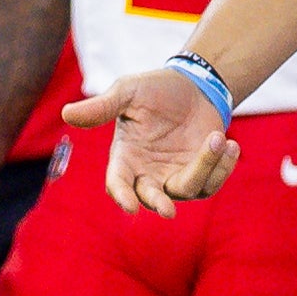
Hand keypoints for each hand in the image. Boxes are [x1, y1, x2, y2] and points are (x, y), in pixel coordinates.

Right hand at [63, 70, 239, 217]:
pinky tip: (230, 145)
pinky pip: (211, 182)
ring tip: (218, 138)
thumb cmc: (154, 89)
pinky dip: (222, 167)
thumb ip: (102, 106)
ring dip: (205, 167)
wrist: (193, 85)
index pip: (119, 184)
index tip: (129, 207)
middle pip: (152, 198)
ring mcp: (175, 176)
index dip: (122, 196)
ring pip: (188, 189)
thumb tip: (66, 113)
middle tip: (168, 210)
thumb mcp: (127, 92)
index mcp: (125, 158)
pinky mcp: (201, 172)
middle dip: (159, 205)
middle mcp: (149, 173)